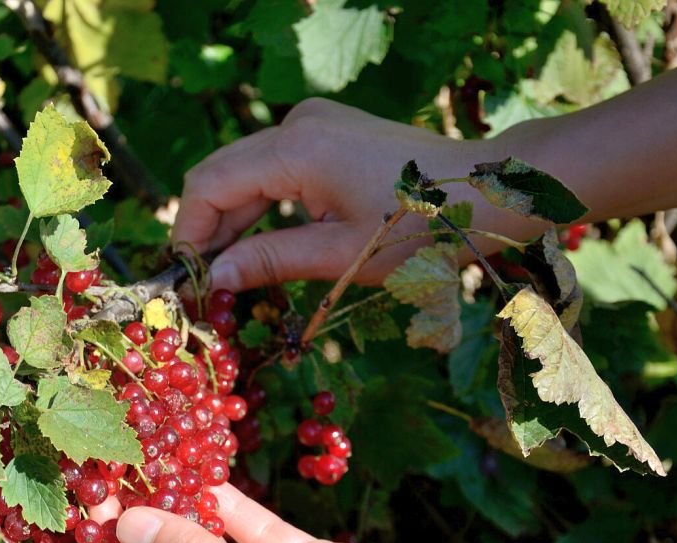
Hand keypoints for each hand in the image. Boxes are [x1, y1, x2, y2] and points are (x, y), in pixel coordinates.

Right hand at [173, 99, 498, 291]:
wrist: (489, 192)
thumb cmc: (424, 228)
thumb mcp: (343, 256)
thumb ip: (271, 261)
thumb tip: (215, 278)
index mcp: (298, 148)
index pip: (209, 186)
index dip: (190, 234)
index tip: (188, 282)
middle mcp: (297, 123)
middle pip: (220, 175)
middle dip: (206, 231)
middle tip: (204, 287)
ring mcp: (313, 123)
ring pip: (243, 173)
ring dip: (232, 222)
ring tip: (229, 276)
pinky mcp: (326, 132)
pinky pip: (271, 168)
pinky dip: (259, 207)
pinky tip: (260, 248)